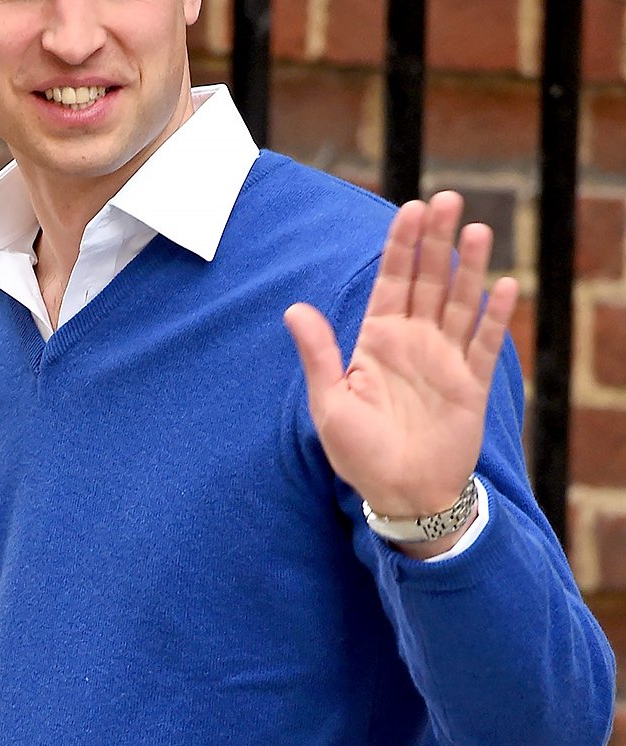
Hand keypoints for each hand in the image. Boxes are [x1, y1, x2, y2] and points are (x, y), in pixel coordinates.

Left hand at [283, 192, 515, 543]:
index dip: (400, 246)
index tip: (407, 209)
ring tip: (475, 228)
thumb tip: (294, 309)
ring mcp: (444, 360)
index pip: (391, 282)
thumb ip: (319, 353)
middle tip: (444, 198)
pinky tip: (503, 285)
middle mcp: (413, 342)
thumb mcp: (329, 402)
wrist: (401, 494)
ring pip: (459, 302)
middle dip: (434, 240)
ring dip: (468, 266)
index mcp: (377, 341)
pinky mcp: (471, 384)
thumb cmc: (359, 453)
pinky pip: (485, 343)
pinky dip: (494, 315)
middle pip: (427, 280)